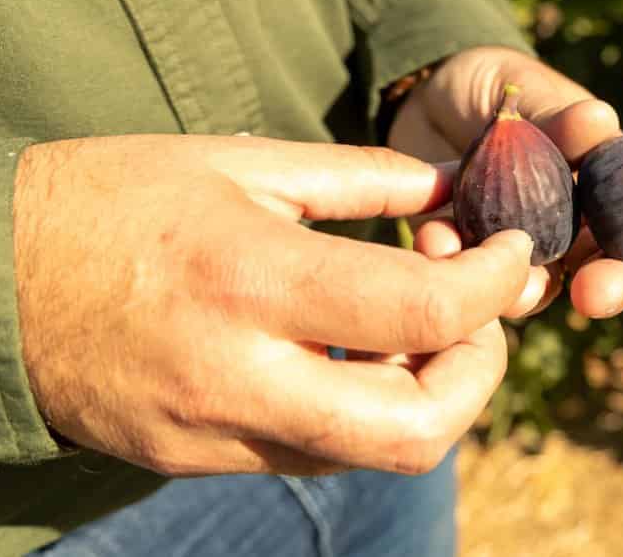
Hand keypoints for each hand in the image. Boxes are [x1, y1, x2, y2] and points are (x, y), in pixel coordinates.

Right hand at [12, 134, 532, 476]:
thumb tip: (451, 189)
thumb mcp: (239, 163)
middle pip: (416, 430)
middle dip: (479, 374)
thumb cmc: (110, 201)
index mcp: (252, 280)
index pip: (424, 312)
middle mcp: (240, 376)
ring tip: (419, 323)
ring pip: (370, 451)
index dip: (495, 284)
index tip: (512, 252)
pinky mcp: (199, 458)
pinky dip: (362, 405)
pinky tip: (353, 347)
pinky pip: (314, 450)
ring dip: (427, 394)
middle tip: (477, 314)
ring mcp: (216, 433)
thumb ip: (360, 178)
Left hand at [386, 46, 622, 328]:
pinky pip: (473, 275)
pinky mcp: (474, 259)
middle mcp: (581, 226)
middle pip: (612, 271)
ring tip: (494, 265)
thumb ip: (556, 116)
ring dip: (524, 285)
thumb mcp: (525, 89)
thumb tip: (599, 121)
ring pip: (543, 287)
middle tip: (594, 295)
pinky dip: (456, 259)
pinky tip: (434, 235)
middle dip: (610, 287)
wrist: (422, 95)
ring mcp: (529, 248)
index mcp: (614, 182)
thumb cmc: (495, 87)